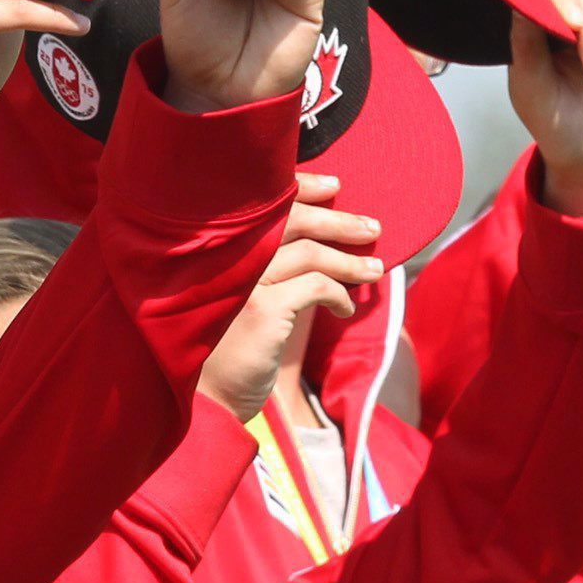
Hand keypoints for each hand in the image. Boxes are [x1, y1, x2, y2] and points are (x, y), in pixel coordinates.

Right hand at [196, 174, 384, 419]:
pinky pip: (317, 287)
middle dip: (338, 221)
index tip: (333, 186)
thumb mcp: (244, 292)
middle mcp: (226, 255)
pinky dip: (338, 294)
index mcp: (219, 245)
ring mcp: (243, 280)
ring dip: (349, 261)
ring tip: (374, 270)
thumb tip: (323, 234)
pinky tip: (344, 307)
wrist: (208, 396)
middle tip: (371, 227)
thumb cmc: (227, 343)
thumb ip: (268, 261)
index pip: (266, 203)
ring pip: (311, 254)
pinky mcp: (263, 308)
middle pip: (292, 219)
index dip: (302, 188)